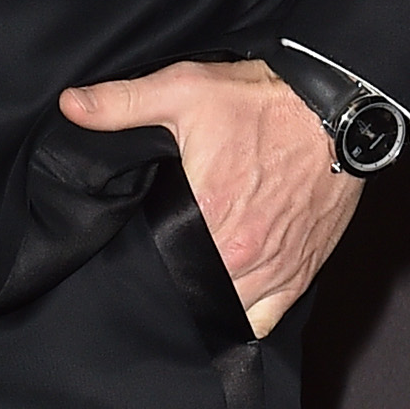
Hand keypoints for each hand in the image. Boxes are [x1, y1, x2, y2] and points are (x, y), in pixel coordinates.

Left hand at [56, 55, 357, 335]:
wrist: (338, 108)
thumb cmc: (264, 101)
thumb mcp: (185, 89)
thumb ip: (122, 103)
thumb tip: (71, 106)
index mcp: (209, 214)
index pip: (158, 262)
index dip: (142, 261)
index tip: (134, 250)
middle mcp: (243, 252)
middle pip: (191, 292)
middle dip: (171, 284)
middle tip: (157, 267)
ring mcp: (275, 268)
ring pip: (226, 313)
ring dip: (205, 303)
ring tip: (185, 285)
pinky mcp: (301, 272)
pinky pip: (264, 320)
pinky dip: (243, 316)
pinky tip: (224, 302)